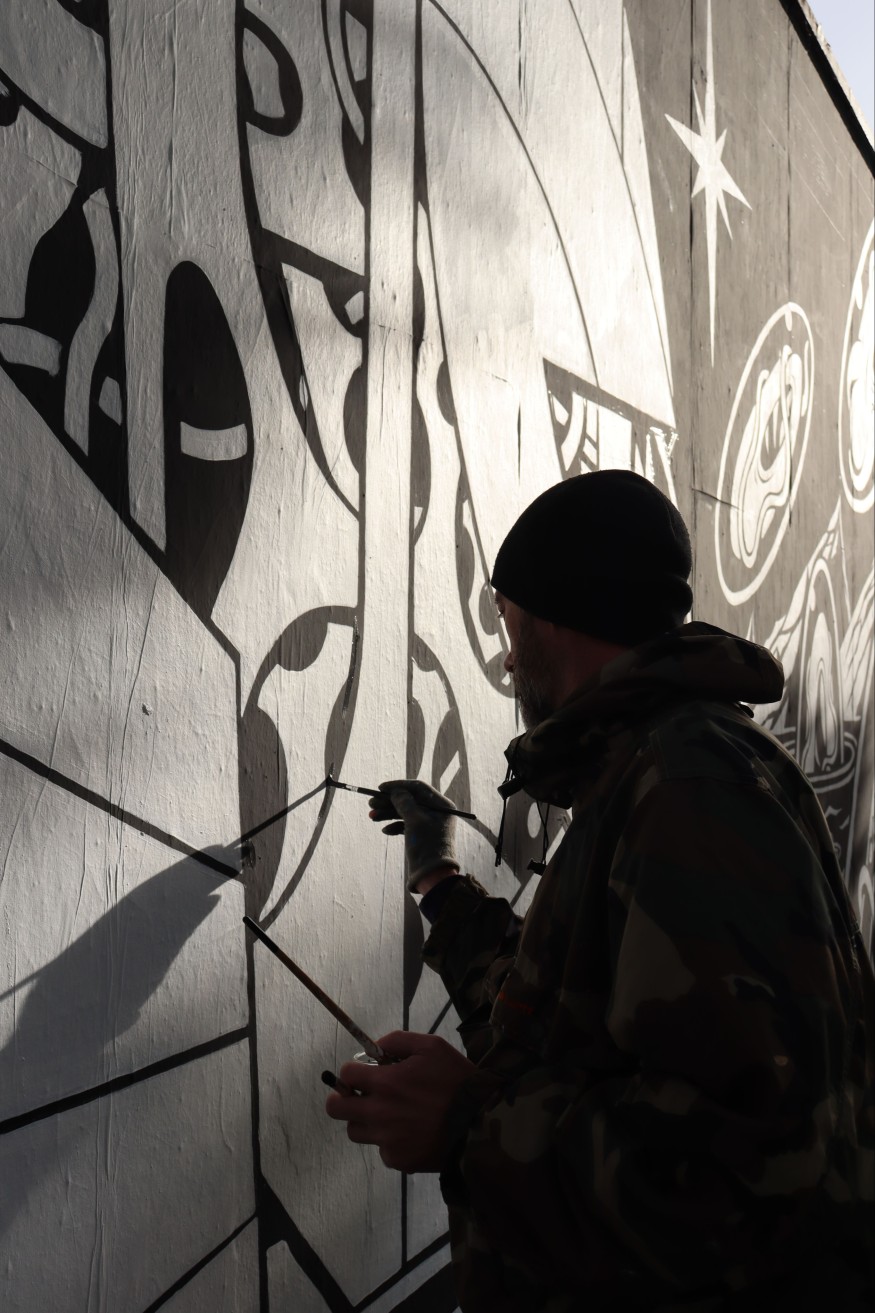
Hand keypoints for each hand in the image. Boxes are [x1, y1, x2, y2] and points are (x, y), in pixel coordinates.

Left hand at [324, 1030, 475, 1171]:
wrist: (480, 1124)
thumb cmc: (456, 1080)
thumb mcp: (431, 1047)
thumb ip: (397, 1041)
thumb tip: (374, 1048)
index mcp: (386, 1083)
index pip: (346, 1075)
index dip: (352, 1070)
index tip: (363, 1072)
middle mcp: (380, 1113)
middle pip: (336, 1108)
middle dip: (342, 1098)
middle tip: (357, 1095)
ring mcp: (387, 1140)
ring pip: (355, 1131)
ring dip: (364, 1120)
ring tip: (388, 1114)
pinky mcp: (398, 1160)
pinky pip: (382, 1150)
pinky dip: (390, 1141)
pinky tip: (411, 1132)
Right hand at [369, 780, 459, 890]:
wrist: (432, 876)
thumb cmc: (426, 846)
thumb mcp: (414, 820)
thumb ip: (404, 802)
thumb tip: (396, 791)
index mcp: (441, 805)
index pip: (418, 788)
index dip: (398, 786)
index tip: (380, 788)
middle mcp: (436, 812)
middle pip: (410, 800)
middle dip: (389, 802)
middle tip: (371, 803)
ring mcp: (429, 824)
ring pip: (405, 813)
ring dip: (388, 813)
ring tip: (372, 816)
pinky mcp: (421, 835)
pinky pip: (406, 825)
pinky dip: (394, 826)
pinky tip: (385, 830)